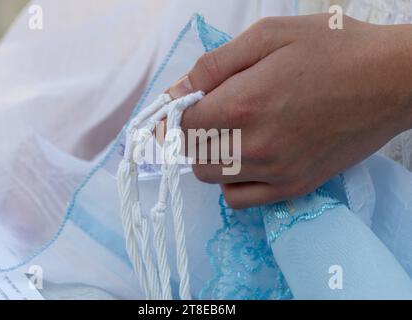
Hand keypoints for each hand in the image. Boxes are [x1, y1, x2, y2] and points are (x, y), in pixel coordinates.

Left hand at [168, 14, 411, 208]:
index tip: (189, 101)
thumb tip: (178, 89)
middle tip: (214, 111)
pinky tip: (246, 158)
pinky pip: (240, 199)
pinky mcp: (294, 187)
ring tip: (233, 131)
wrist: (391, 80)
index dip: (178, 112)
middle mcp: (253, 147)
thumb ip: (214, 65)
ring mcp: (275, 173)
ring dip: (211, 155)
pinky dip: (232, 181)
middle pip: (193, 155)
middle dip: (193, 133)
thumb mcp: (268, 36)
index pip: (181, 125)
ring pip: (213, 178)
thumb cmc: (333, 50)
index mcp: (241, 105)